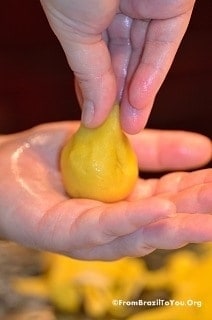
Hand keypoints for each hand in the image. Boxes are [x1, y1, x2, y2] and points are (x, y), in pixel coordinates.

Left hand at [0, 122, 210, 259]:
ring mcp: (91, 234)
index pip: (170, 197)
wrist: (3, 164)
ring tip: (208, 220)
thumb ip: (155, 149)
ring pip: (139, 234)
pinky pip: (103, 227)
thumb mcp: (111, 141)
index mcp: (126, 200)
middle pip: (161, 221)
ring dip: (174, 226)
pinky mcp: (66, 234)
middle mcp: (114, 222)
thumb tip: (205, 148)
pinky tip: (158, 210)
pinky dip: (131, 220)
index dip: (197, 190)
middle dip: (195, 212)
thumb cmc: (53, 157)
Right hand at [40, 0, 195, 132]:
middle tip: (117, 129)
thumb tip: (90, 116)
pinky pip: (164, 42)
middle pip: (121, 62)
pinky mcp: (172, 1)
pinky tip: (139, 99)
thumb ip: (89, 75)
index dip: (94, 90)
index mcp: (88, 12)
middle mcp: (117, 7)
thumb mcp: (75, 32)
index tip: (94, 118)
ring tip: (130, 125)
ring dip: (138, 95)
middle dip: (119, 99)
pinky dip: (153, 72)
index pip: (93, 59)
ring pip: (144, 57)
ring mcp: (146, 4)